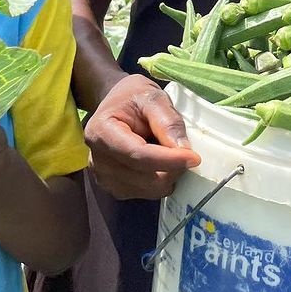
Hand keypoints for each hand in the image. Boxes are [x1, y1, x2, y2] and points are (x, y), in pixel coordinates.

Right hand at [85, 75, 199, 199]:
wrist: (118, 103)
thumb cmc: (133, 97)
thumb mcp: (153, 97)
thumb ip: (167, 121)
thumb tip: (183, 149)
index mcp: (101, 132)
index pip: (137, 154)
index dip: (168, 160)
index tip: (194, 158)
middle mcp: (97, 159)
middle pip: (142, 177)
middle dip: (172, 169)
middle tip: (188, 153)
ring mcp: (102, 176)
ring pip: (146, 190)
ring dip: (167, 176)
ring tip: (171, 154)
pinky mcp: (113, 187)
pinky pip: (143, 194)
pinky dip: (159, 182)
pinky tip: (161, 165)